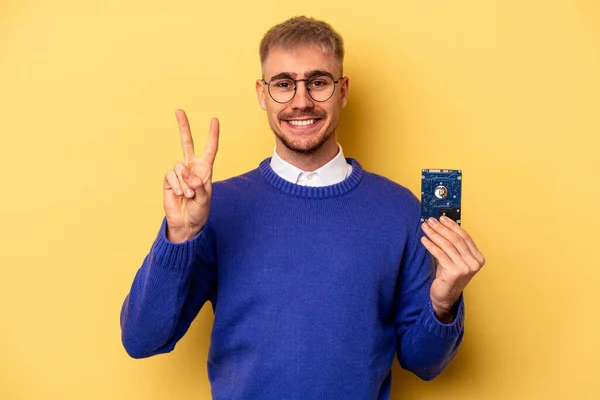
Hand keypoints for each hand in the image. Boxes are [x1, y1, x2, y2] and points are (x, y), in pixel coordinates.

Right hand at [163, 109, 218, 242]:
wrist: (186, 223)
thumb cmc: (199, 211)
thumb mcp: (204, 198)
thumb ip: (198, 185)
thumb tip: (186, 173)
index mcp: (205, 170)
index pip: (209, 149)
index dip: (212, 135)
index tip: (214, 120)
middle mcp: (191, 168)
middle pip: (186, 143)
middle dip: (183, 127)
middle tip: (179, 111)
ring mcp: (179, 173)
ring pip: (179, 167)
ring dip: (184, 182)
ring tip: (188, 195)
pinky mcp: (168, 180)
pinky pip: (170, 175)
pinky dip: (176, 184)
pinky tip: (179, 194)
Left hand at [420, 217, 484, 322]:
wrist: (444, 297)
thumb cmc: (448, 276)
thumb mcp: (453, 258)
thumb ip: (453, 244)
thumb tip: (442, 224)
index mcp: (478, 258)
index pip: (465, 237)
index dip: (452, 226)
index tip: (442, 218)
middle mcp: (474, 263)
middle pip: (456, 239)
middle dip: (441, 228)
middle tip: (430, 221)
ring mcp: (465, 268)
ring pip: (447, 245)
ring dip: (434, 234)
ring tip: (425, 228)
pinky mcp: (454, 273)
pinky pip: (440, 254)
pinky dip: (430, 245)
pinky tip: (424, 240)